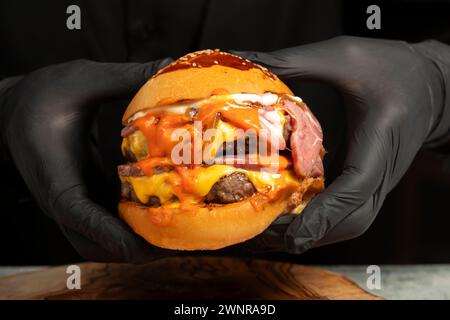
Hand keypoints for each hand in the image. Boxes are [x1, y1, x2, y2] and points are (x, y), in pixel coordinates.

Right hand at [0, 59, 174, 261]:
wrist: (11, 110)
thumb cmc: (39, 96)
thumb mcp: (81, 80)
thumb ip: (125, 76)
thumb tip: (170, 65)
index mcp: (55, 176)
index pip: (79, 215)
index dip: (112, 234)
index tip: (145, 247)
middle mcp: (62, 201)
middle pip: (96, 245)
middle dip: (135, 251)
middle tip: (179, 246)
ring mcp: (71, 206)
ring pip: (101, 244)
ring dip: (135, 248)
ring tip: (177, 241)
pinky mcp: (81, 202)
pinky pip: (105, 230)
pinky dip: (130, 233)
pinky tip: (161, 221)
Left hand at [234, 36, 449, 253]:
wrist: (428, 82)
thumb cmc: (391, 67)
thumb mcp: (343, 55)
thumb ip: (295, 61)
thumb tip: (248, 60)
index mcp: (380, 139)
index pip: (355, 187)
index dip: (324, 214)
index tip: (291, 234)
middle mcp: (382, 170)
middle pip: (352, 220)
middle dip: (309, 234)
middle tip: (263, 235)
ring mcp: (377, 180)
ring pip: (350, 223)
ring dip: (312, 233)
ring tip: (268, 232)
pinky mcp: (368, 180)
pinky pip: (346, 211)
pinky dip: (318, 220)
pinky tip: (287, 214)